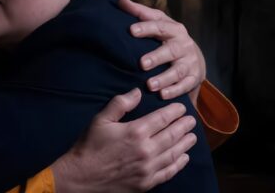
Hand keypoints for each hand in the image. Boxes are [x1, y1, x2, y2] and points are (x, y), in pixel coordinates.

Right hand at [52, 89, 196, 191]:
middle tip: (192, 121)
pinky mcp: (146, 182)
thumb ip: (121, 103)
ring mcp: (148, 168)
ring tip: (192, 137)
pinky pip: (168, 172)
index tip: (182, 108)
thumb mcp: (101, 119)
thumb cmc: (90, 146)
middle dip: (184, 126)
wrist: (82, 176)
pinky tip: (184, 158)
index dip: (175, 112)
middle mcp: (146, 150)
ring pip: (174, 153)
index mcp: (136, 131)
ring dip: (185, 144)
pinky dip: (179, 164)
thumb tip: (137, 92)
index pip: (163, 118)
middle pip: (172, 135)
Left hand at [118, 0, 204, 102]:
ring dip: (165, 78)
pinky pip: (185, 86)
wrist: (192, 55)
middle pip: (171, 51)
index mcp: (173, 29)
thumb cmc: (167, 36)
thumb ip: (139, 13)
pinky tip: (163, 95)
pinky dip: (175, 91)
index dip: (146, 27)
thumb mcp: (157, 21)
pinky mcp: (194, 77)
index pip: (159, 26)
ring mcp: (189, 62)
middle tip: (142, 63)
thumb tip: (120, 1)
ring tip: (150, 85)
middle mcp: (183, 45)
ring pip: (178, 71)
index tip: (131, 30)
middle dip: (157, 57)